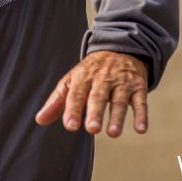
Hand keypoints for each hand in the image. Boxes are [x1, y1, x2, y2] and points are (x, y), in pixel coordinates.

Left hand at [34, 51, 148, 137]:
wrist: (121, 47)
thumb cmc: (92, 71)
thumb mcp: (72, 80)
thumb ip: (57, 101)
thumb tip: (39, 120)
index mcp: (84, 77)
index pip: (77, 94)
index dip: (73, 110)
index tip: (70, 126)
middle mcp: (103, 78)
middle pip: (98, 96)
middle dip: (95, 112)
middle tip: (91, 129)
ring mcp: (122, 82)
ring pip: (120, 100)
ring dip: (117, 117)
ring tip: (113, 133)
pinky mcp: (138, 87)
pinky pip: (141, 101)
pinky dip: (142, 115)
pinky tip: (141, 129)